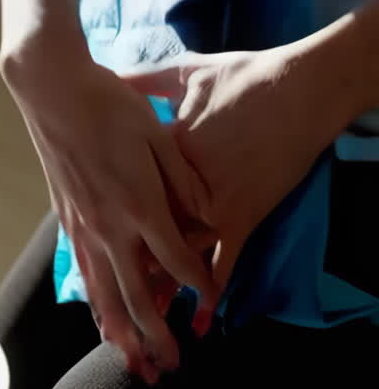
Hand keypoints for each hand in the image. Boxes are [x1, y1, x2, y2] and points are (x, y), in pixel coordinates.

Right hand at [3, 40, 218, 375]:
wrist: (53, 89)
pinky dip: (95, 306)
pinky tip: (102, 321)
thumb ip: (183, 180)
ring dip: (120, 336)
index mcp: (138, 203)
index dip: (200, 284)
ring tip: (134, 366)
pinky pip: (84, 275)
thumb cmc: (110, 104)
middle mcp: (109, 225)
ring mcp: (84, 225)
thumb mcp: (156, 133)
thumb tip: (208, 217)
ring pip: (102, 296)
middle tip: (172, 369)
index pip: (177, 261)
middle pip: (136, 297)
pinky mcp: (67, 219)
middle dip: (156, 337)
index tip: (214, 297)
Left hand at [125, 44, 335, 303]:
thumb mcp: (186, 72)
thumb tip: (113, 74)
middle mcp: (181, 182)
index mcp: (162, 147)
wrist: (296, 89)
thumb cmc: (243, 76)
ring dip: (162, 280)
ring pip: (177, 250)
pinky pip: (223, 260)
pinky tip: (200, 315)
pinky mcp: (242, 215)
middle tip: (108, 287)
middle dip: (128, 257)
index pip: (129, 183)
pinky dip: (211, 286)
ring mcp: (212, 203)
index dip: (112, 203)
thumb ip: (146, 79)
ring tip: (142, 310)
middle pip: (146, 225)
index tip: (92, 221)